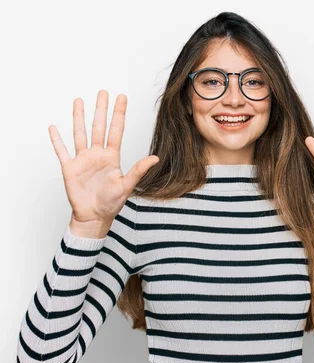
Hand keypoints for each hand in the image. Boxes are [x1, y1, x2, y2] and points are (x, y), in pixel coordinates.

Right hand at [48, 90, 159, 226]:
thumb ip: (138, 170)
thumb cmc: (111, 203)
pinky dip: (57, 140)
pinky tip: (53, 127)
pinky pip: (62, 151)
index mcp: (112, 157)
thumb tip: (155, 158)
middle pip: (99, 127)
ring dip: (79, 117)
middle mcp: (97, 155)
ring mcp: (83, 160)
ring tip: (79, 100)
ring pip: (80, 133)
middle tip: (103, 92)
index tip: (121, 97)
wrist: (94, 216)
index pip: (116, 130)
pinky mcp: (70, 168)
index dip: (118, 114)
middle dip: (101, 109)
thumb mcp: (126, 185)